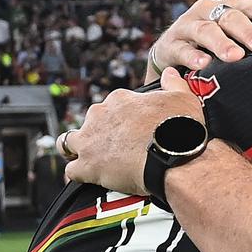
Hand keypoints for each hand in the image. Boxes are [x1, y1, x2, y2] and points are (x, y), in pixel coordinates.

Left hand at [66, 69, 204, 194]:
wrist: (172, 158)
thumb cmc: (180, 129)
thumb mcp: (183, 99)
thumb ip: (174, 84)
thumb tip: (170, 73)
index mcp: (120, 99)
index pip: (113, 105)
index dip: (122, 118)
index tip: (133, 128)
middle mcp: (99, 115)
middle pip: (92, 122)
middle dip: (101, 132)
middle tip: (119, 146)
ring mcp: (89, 141)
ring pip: (68, 142)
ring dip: (78, 149)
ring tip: (91, 159)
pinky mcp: (86, 165)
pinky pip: (72, 170)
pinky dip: (79, 174)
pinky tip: (88, 178)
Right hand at [146, 0, 251, 81]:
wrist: (173, 57)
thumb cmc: (217, 47)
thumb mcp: (242, 37)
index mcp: (234, 6)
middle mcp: (211, 10)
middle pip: (232, 15)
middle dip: (249, 31)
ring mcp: (188, 25)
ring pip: (207, 29)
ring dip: (222, 43)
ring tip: (235, 57)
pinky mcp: (170, 44)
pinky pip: (181, 48)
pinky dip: (192, 56)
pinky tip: (202, 64)